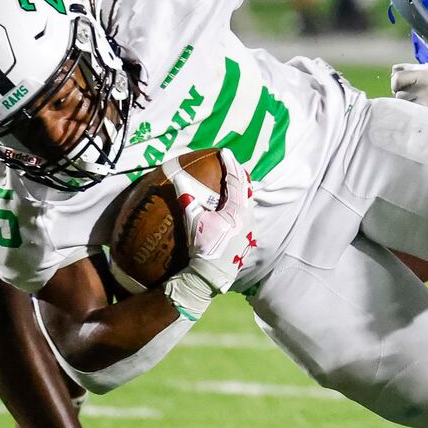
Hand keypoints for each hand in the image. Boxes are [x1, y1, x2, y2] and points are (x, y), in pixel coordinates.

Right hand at [165, 149, 255, 300]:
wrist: (210, 276)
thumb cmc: (202, 247)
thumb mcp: (192, 220)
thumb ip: (186, 197)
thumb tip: (177, 177)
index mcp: (237, 210)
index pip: (236, 181)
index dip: (230, 164)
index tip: (225, 152)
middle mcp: (248, 217)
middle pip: (246, 189)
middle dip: (239, 175)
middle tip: (232, 163)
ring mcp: (250, 229)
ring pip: (248, 202)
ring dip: (241, 190)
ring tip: (234, 181)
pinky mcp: (248, 239)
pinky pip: (247, 215)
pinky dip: (241, 205)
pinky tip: (234, 207)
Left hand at [391, 63, 427, 125]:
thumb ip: (414, 68)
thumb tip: (394, 70)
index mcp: (424, 78)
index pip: (397, 80)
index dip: (397, 82)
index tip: (402, 84)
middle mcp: (423, 93)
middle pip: (399, 96)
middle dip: (404, 95)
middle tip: (413, 94)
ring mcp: (427, 108)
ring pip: (406, 108)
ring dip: (409, 106)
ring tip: (420, 103)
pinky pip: (415, 117)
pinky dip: (415, 115)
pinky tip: (422, 112)